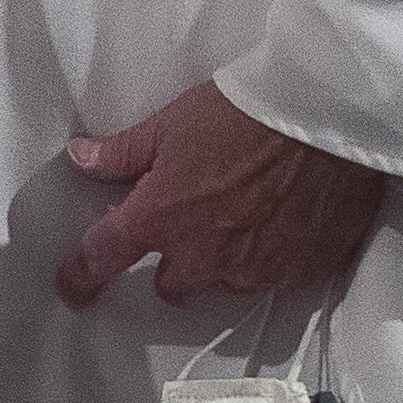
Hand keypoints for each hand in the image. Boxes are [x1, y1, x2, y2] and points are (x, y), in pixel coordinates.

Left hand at [53, 78, 386, 309]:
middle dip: (174, 262)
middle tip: (191, 223)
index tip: (72, 288)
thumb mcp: (172, 123)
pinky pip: (274, 279)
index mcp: (161, 219)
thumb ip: (123, 152)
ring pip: (224, 286)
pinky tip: (284, 222)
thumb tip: (82, 158)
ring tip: (245, 217)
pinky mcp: (302, 273)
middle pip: (172, 285)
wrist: (329, 117)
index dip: (82, 276)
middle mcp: (204, 257)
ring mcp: (255, 270)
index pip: (104, 257)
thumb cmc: (246, 114)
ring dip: (223, 262)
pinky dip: (273, 258)